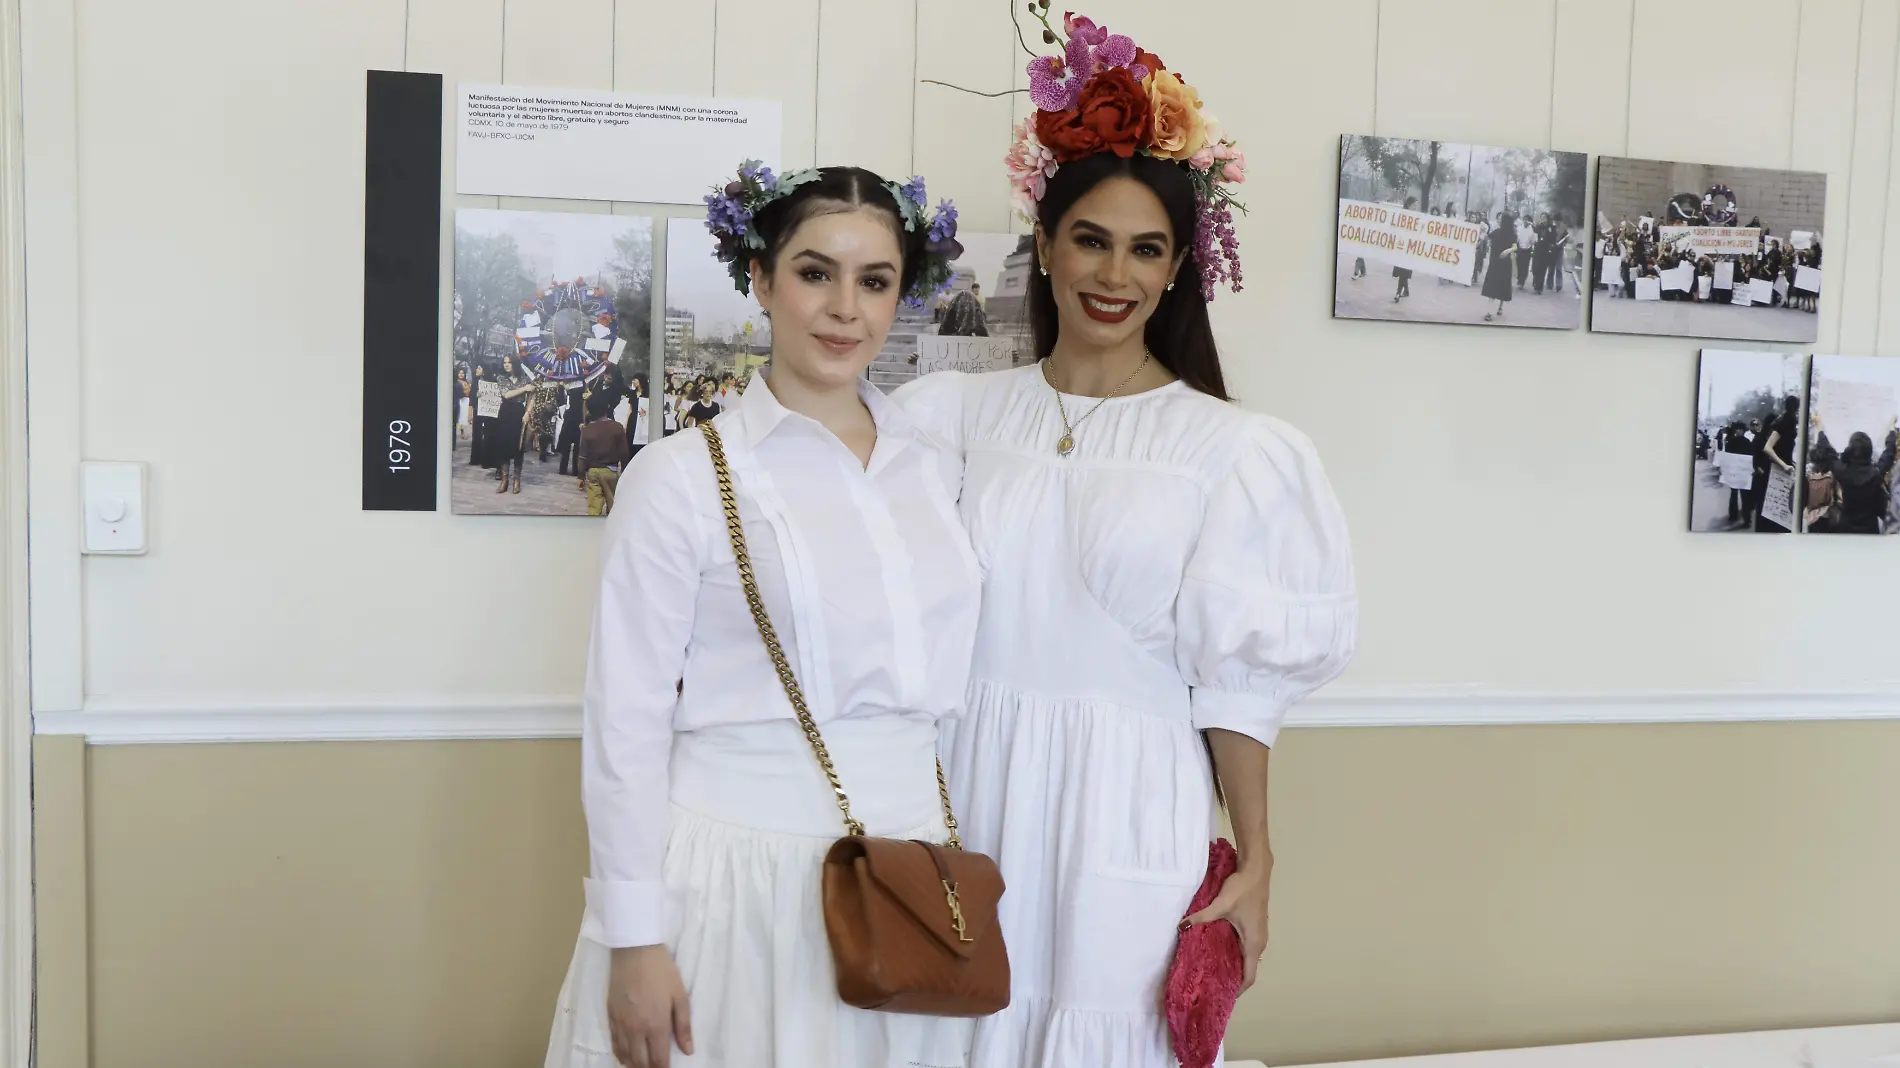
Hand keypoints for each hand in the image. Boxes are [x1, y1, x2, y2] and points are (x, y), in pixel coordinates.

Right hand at [606, 945, 692, 1066]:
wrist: (634, 950)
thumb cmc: (662, 971)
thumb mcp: (680, 996)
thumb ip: (684, 1026)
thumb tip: (688, 1051)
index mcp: (656, 1025)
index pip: (658, 1059)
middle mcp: (635, 1029)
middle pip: (640, 1062)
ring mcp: (620, 1023)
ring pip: (624, 1055)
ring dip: (633, 1065)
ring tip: (641, 1066)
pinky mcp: (610, 1015)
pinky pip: (613, 1043)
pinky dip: (620, 1054)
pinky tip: (625, 1056)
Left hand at [1182, 860, 1271, 992]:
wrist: (1256, 870)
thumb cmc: (1242, 889)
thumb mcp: (1220, 905)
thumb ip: (1201, 917)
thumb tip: (1182, 926)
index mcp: (1253, 943)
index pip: (1249, 976)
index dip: (1238, 990)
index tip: (1223, 996)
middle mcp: (1259, 942)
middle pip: (1248, 969)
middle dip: (1232, 978)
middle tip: (1212, 984)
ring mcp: (1259, 934)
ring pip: (1247, 957)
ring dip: (1234, 965)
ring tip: (1214, 970)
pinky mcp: (1255, 926)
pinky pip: (1246, 947)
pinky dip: (1236, 953)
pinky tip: (1219, 949)